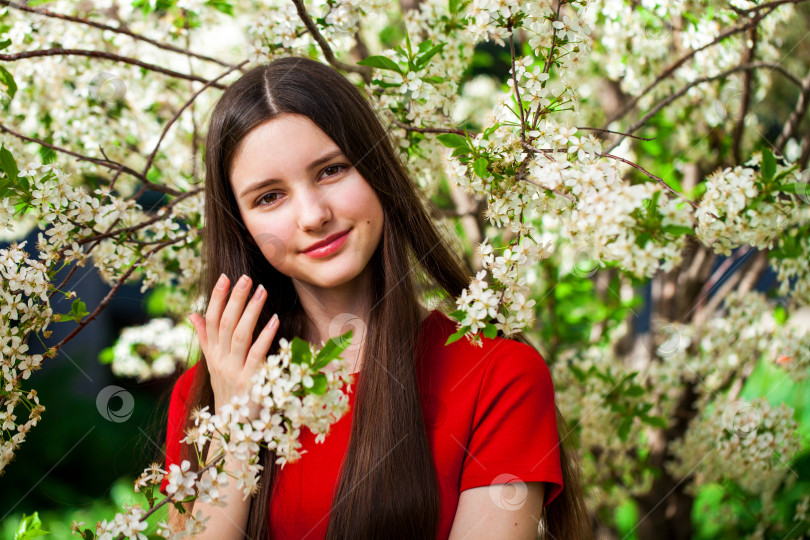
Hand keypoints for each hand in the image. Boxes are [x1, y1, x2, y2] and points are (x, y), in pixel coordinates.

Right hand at [188, 273, 279, 417]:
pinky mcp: (250, 382)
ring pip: (240, 335)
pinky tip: (275, 320)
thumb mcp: (213, 364)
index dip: (216, 298)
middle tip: (246, 277)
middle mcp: (220, 360)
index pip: (211, 320)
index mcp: (212, 353)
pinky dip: (266, 337)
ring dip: (251, 311)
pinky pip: (257, 355)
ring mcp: (233, 371)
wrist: (232, 426)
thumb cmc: (227, 390)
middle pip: (225, 323)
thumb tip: (193, 313)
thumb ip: (206, 338)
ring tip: (262, 291)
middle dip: (235, 299)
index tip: (224, 277)